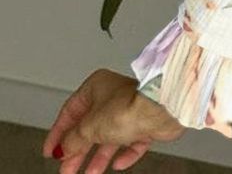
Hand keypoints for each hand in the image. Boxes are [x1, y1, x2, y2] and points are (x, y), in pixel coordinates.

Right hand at [42, 68, 185, 172]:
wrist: (160, 111)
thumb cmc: (128, 107)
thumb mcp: (89, 127)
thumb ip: (72, 140)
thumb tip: (64, 148)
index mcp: (97, 86)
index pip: (70, 110)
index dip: (58, 133)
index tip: (51, 150)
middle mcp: (114, 95)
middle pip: (90, 126)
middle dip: (77, 150)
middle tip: (66, 168)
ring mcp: (132, 108)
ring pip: (110, 136)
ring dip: (99, 156)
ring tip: (89, 173)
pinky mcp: (147, 121)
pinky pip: (132, 140)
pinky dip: (125, 153)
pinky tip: (118, 163)